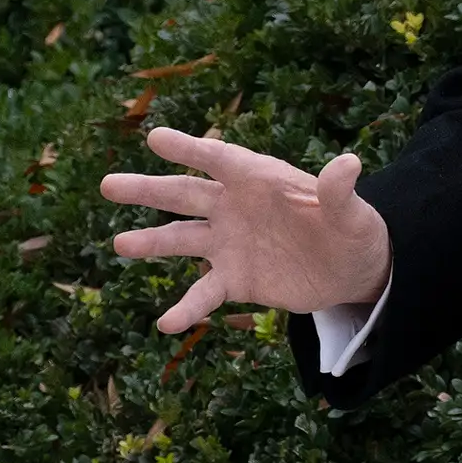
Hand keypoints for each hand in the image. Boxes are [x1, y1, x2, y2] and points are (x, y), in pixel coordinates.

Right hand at [102, 129, 393, 335]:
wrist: (351, 271)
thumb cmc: (353, 230)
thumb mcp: (353, 213)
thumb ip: (339, 192)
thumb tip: (349, 165)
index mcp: (258, 179)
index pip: (218, 159)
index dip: (188, 148)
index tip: (155, 138)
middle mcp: (234, 207)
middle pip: (184, 195)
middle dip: (147, 190)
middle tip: (108, 185)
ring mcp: (229, 244)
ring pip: (181, 240)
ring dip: (151, 244)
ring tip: (120, 244)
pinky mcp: (235, 279)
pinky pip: (203, 293)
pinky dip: (186, 308)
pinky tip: (165, 324)